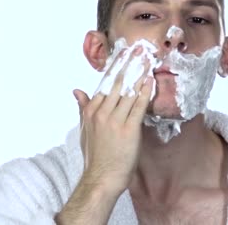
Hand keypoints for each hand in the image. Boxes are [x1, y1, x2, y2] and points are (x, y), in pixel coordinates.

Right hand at [73, 46, 153, 196]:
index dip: (116, 68)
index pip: (105, 84)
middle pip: (118, 84)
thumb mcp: (85, 129)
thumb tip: (77, 91)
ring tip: (146, 61)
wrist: (102, 177)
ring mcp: (116, 120)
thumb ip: (83, 108)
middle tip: (138, 51)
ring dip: (139, 75)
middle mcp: (103, 112)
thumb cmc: (95, 155)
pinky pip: (139, 106)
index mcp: (92, 111)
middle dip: (128, 65)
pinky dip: (145, 92)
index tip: (123, 55)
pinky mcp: (130, 129)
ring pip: (129, 92)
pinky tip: (150, 81)